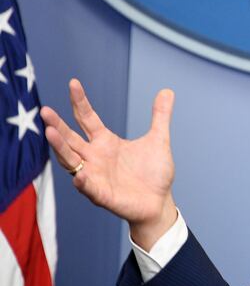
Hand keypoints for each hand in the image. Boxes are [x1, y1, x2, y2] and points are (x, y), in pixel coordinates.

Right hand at [41, 79, 177, 249]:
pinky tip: (79, 173)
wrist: (159, 202)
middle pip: (70, 139)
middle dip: (57, 125)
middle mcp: (95, 157)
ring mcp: (96, 176)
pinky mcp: (102, 194)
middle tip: (45, 111)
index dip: (80, 101)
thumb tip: (168, 90)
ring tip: (50, 133)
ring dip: (61, 148)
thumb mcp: (158, 139)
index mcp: (106, 142)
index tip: (73, 82)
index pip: (87, 118)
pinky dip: (83, 181)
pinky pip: (88, 187)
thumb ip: (160, 116)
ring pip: (71, 161)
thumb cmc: (154, 173)